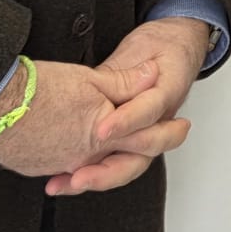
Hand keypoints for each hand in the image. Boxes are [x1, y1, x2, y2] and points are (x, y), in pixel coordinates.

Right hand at [0, 58, 165, 180]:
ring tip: (118, 145)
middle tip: (161, 139)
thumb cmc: (39, 88)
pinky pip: (62, 166)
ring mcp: (57, 165)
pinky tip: (72, 153)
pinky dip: (73, 161)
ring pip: (90, 165)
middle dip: (144, 148)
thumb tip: (153, 74)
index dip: (166, 132)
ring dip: (105, 159)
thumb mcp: (90, 79)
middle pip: (122, 160)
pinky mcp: (35, 166)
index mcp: (102, 136)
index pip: (145, 139)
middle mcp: (83, 157)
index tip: (182, 127)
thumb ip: (126, 82)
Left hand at [44, 18, 208, 196]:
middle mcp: (154, 125)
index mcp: (164, 98)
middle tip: (80, 176)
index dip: (126, 123)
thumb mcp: (143, 50)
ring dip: (93, 179)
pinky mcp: (120, 140)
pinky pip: (105, 162)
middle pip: (137, 158)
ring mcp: (138, 136)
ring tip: (64, 183)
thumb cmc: (159, 49)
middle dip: (107, 171)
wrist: (170, 48)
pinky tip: (59, 179)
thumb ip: (125, 74)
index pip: (148, 115)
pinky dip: (82, 173)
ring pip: (121, 168)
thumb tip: (113, 82)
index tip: (102, 130)